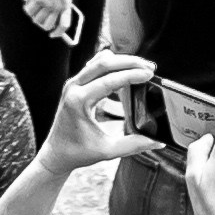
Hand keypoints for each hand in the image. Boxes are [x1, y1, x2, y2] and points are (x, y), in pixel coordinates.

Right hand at [19, 0, 76, 40]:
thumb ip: (59, 7)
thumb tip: (52, 23)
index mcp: (66, 6)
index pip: (64, 26)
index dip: (58, 33)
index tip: (52, 35)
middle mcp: (57, 7)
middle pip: (47, 26)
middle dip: (42, 24)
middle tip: (40, 16)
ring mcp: (47, 4)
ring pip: (36, 20)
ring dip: (34, 15)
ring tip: (36, 4)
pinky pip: (28, 11)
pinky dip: (27, 8)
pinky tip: (30, 1)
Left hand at [40, 53, 156, 171]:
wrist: (56, 153)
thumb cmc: (78, 153)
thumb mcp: (108, 151)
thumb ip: (134, 145)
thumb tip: (159, 142)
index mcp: (78, 102)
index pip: (109, 80)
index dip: (131, 75)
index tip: (150, 74)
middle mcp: (73, 88)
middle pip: (104, 62)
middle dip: (130, 62)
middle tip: (150, 67)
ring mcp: (73, 83)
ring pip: (99, 61)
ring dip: (122, 61)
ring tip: (142, 67)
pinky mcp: (75, 84)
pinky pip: (94, 65)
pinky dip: (112, 64)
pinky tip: (126, 69)